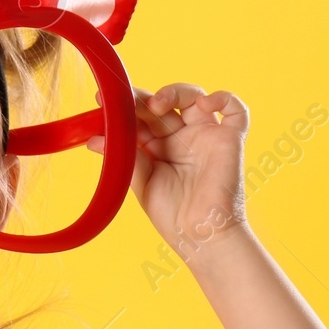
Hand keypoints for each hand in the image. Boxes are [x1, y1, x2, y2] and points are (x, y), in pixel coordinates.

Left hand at [89, 83, 250, 258]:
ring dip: (175, 92)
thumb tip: (94, 139)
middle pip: (164, 104)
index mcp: (159, 147)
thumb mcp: (141, 182)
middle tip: (124, 99)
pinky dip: (222, 98)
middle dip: (143, 98)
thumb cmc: (172, 215)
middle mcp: (183, 138)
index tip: (102, 101)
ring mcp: (206, 136)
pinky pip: (235, 110)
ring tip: (156, 104)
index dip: (126, 107)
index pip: (142, 117)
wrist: (200, 236)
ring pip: (194, 97)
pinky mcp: (229, 139)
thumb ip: (125, 156)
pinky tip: (203, 103)